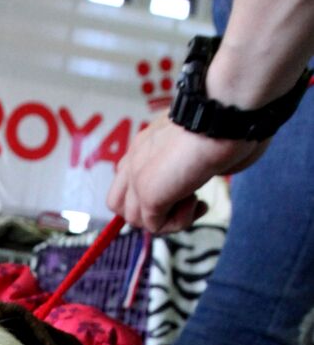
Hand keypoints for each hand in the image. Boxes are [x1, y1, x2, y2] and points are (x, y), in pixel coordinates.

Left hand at [107, 113, 266, 233]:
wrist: (222, 117)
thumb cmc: (224, 123)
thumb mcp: (199, 142)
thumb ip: (186, 161)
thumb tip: (199, 175)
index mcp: (145, 143)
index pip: (125, 178)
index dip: (146, 194)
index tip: (179, 190)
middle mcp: (135, 158)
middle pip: (120, 204)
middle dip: (150, 212)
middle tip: (181, 201)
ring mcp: (138, 177)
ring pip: (136, 219)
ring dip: (167, 217)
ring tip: (194, 199)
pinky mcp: (148, 195)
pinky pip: (155, 227)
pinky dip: (179, 221)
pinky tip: (197, 201)